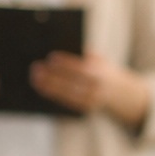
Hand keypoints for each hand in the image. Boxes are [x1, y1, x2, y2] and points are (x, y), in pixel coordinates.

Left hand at [30, 51, 149, 125]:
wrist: (119, 92)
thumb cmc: (102, 70)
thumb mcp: (98, 59)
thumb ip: (83, 55)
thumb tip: (59, 46)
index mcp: (102, 72)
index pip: (83, 67)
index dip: (67, 63)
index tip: (51, 57)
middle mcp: (97, 88)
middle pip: (72, 81)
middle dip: (53, 75)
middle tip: (36, 68)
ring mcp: (92, 100)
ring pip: (67, 93)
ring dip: (49, 86)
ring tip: (35, 78)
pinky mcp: (85, 108)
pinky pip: (67, 101)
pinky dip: (53, 94)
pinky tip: (42, 87)